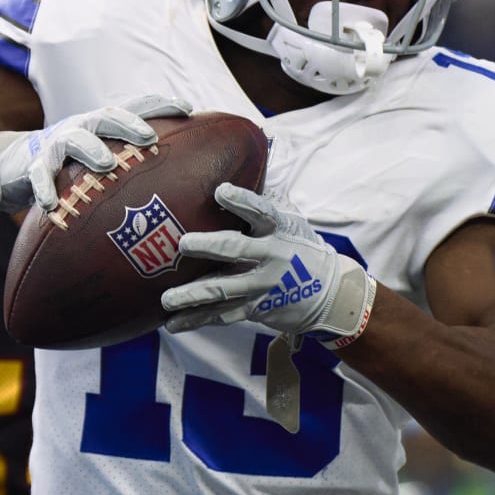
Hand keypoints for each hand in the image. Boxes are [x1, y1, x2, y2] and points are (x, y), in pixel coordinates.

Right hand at [0, 96, 191, 213]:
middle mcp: (82, 128)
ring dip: (91, 149)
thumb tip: (183, 176)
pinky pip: (39, 176)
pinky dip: (45, 188)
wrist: (17, 163)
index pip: (134, 108)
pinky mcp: (33, 166)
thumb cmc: (73, 163)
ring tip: (106, 163)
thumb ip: (134, 160)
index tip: (187, 107)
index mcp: (103, 125)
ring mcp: (57, 145)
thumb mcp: (103, 153)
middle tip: (148, 136)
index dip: (159, 104)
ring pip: (73, 140)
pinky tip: (51, 205)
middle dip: (129, 124)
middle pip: (106, 118)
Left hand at [161, 184, 376, 344]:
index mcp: (279, 228)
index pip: (261, 211)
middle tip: (183, 244)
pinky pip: (222, 315)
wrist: (328, 293)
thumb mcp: (292, 221)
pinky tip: (172, 323)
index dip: (242, 200)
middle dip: (209, 246)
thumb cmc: (300, 247)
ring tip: (166, 298)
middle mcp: (271, 256)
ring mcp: (262, 285)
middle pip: (237, 250)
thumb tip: (239, 170)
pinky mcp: (255, 308)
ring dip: (193, 294)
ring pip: (224, 289)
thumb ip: (266, 203)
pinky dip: (197, 320)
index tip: (221, 191)